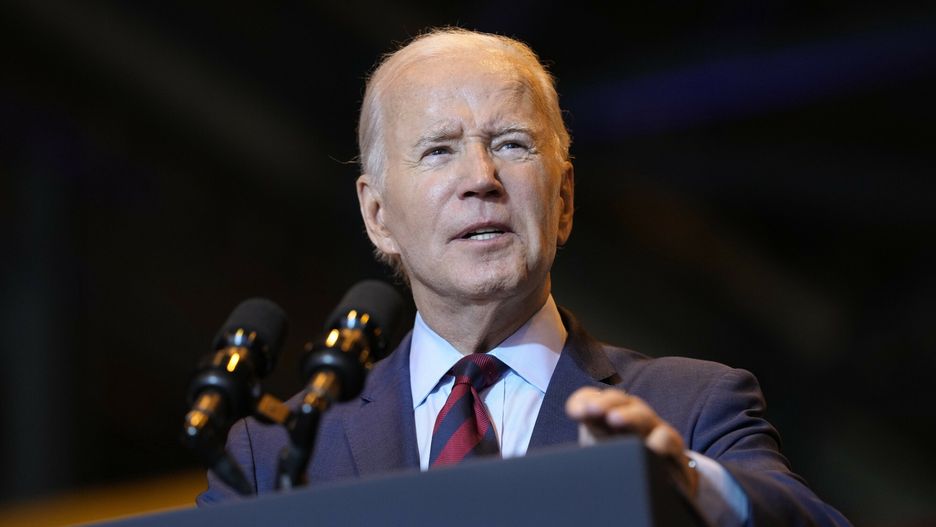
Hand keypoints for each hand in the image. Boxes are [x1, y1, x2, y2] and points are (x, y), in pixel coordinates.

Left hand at [565, 386, 698, 497]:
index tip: (574, 413)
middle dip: (605, 403)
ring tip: (614, 420)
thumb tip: (555, 462)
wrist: (662, 486)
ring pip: (642, 415)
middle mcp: (630, 417)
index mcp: (607, 416)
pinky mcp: (672, 447)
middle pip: (619, 401)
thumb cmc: (624, 464)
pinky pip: (668, 438)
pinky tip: (650, 446)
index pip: (593, 399)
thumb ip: (581, 448)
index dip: (583, 400)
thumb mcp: (598, 454)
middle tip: (592, 410)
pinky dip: (659, 440)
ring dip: (628, 415)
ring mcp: (652, 429)